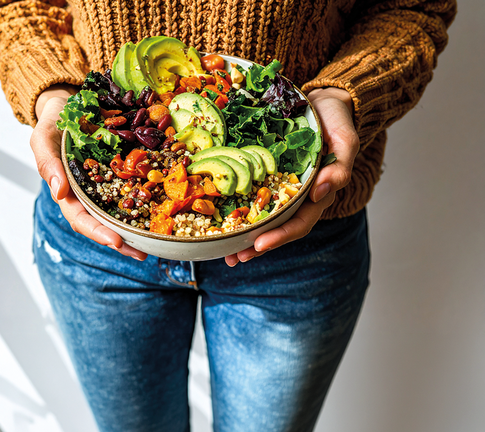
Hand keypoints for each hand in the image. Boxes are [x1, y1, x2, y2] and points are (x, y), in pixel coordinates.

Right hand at [32, 86, 147, 260]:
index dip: (97, 232)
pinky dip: (149, 199)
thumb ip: (47, 163)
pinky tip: (165, 208)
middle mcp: (89, 193)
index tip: (115, 241)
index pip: (80, 218)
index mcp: (68, 191)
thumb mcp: (43, 137)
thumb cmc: (54, 122)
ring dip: (138, 229)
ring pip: (122, 211)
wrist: (71, 102)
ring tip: (157, 242)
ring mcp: (107, 183)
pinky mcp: (123, 171)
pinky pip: (136, 187)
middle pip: (104, 224)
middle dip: (122, 241)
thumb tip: (58, 191)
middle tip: (142, 253)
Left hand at [224, 87, 358, 266]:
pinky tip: (213, 213)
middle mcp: (295, 196)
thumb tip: (321, 192)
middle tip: (234, 258)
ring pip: (258, 216)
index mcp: (316, 195)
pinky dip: (231, 204)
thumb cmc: (337, 121)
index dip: (280, 236)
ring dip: (240, 234)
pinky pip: (246, 191)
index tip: (259, 245)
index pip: (299, 223)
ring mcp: (277, 185)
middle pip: (274, 228)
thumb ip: (339, 167)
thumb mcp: (345, 140)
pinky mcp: (262, 173)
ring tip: (220, 249)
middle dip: (254, 245)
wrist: (323, 101)